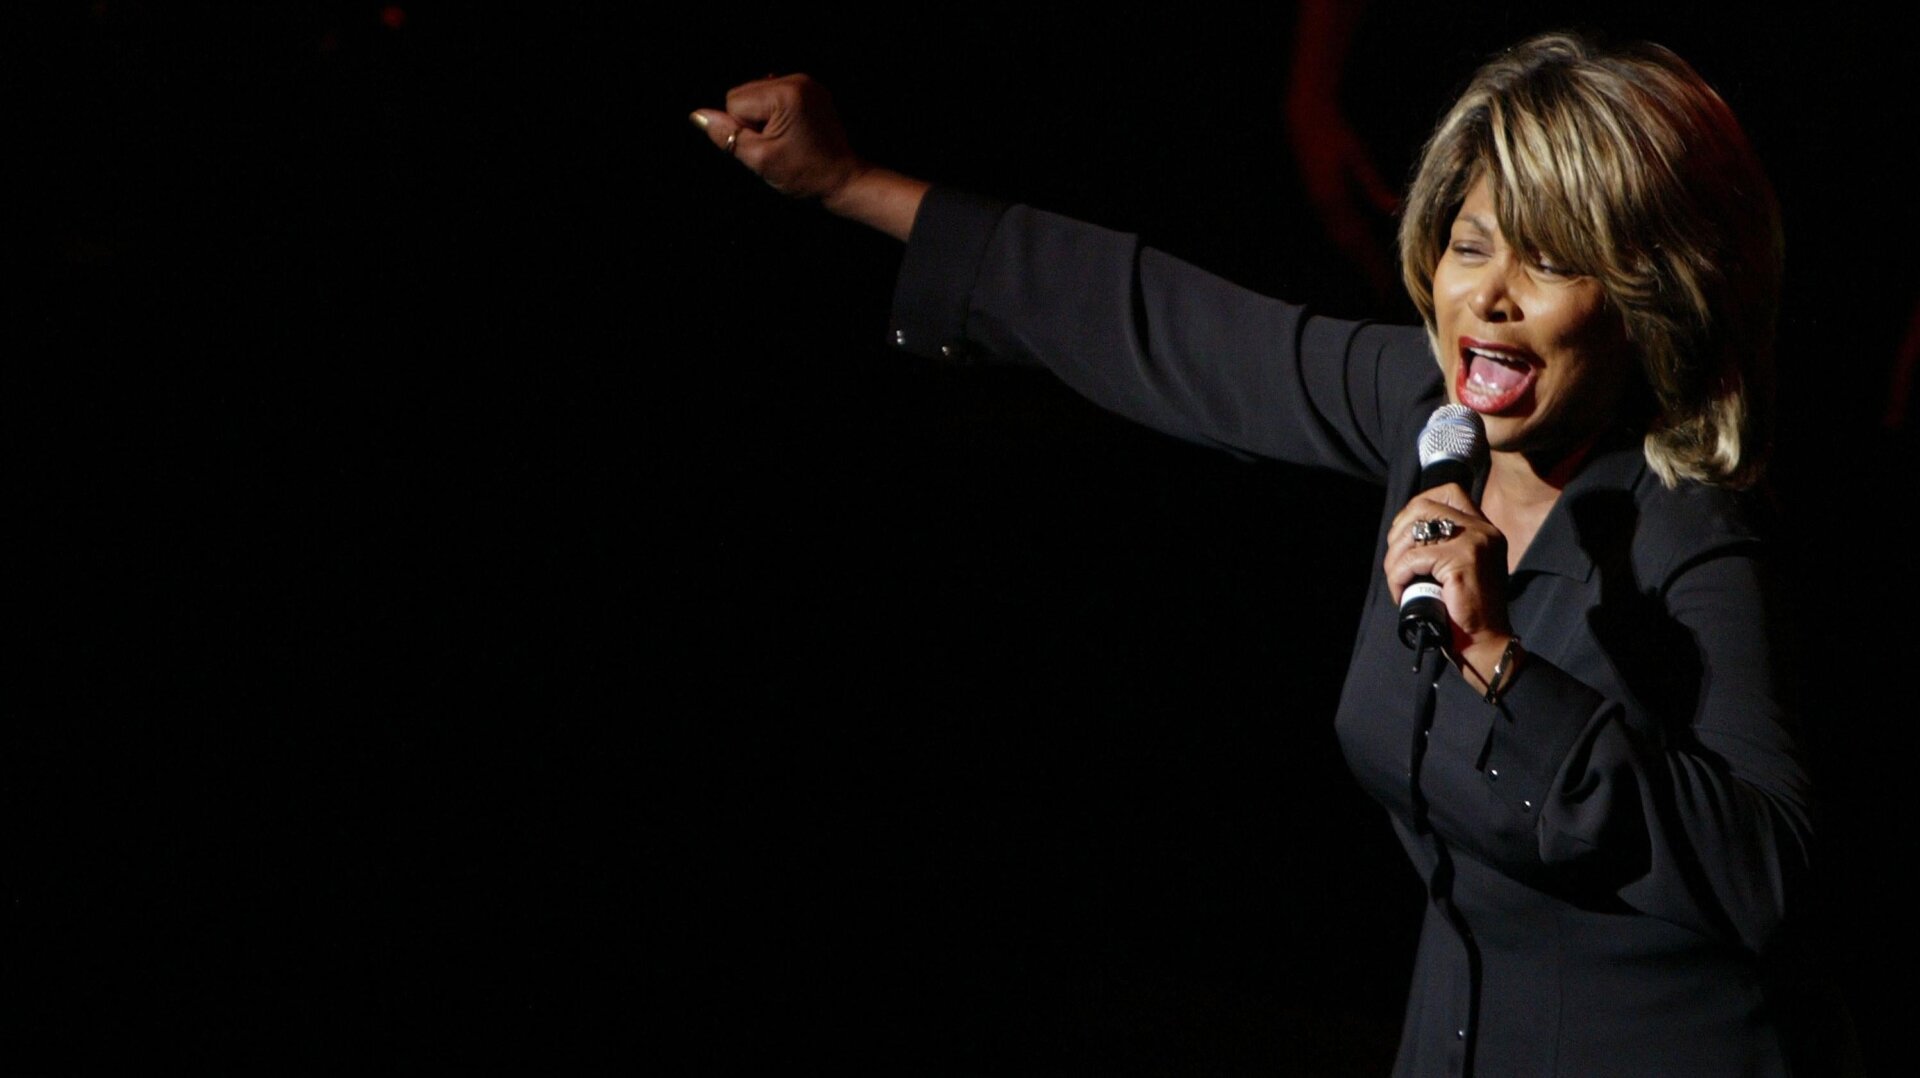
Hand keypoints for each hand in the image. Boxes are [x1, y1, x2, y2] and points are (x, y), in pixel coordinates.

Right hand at [690, 74, 861, 201]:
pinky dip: (775, 113)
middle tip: (776, 145)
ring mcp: (806, 82)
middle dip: (751, 121)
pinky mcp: (811, 90)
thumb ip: (726, 135)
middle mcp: (797, 79)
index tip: (768, 147)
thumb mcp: (759, 159)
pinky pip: (774, 95)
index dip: (742, 130)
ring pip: (756, 94)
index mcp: (785, 93)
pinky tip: (791, 131)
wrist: (843, 181)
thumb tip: (697, 115)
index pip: (733, 101)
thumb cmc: (803, 175)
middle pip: (744, 93)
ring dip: (762, 117)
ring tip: (785, 140)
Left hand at [1384, 484, 1514, 685]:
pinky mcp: (1462, 561)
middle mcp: (1483, 530)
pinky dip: (1398, 577)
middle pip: (1424, 505)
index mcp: (1484, 529)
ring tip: (1398, 581)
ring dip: (1394, 558)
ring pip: (1413, 533)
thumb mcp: (1460, 567)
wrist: (1485, 643)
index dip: (1417, 506)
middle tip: (1396, 560)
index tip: (1405, 533)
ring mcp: (1475, 543)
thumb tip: (1405, 532)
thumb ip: (1445, 545)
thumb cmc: (1465, 610)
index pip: (1450, 492)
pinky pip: (1412, 560)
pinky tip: (1401, 593)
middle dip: (1399, 531)